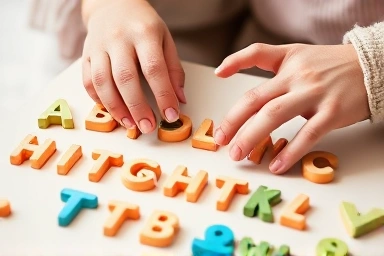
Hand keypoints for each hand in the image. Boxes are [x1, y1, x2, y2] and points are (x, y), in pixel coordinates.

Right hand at [81, 0, 185, 132]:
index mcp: (144, 33)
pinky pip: (88, 81)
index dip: (163, 95)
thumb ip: (174, 69)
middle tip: (147, 127)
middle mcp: (119, 39)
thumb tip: (179, 100)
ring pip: (102, 81)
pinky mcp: (86, 54)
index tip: (170, 115)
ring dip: (116, 108)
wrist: (113, 5)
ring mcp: (98, 46)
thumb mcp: (165, 40)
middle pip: (125, 78)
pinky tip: (112, 110)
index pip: (154, 68)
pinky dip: (99, 100)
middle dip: (137, 107)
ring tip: (130, 124)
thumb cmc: (143, 25)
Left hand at [214, 43, 368, 173]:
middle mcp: (297, 77)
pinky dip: (290, 152)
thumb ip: (271, 63)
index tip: (218, 74)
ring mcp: (314, 94)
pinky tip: (276, 165)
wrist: (374, 67)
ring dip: (252, 136)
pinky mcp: (332, 113)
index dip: (235, 61)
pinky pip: (307, 134)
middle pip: (257, 98)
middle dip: (234, 120)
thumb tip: (240, 80)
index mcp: (288, 62)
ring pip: (274, 115)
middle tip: (221, 139)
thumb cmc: (331, 65)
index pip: (257, 53)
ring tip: (238, 154)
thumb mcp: (300, 55)